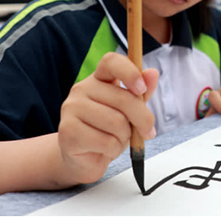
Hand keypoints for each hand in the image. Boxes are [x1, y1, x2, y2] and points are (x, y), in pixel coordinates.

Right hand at [57, 52, 158, 183]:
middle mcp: (81, 89)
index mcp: (99, 78)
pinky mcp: (67, 131)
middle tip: (148, 132)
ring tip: (117, 141)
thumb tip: (153, 73)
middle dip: (142, 119)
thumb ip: (142, 93)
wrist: (84, 159)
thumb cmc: (109, 131)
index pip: (111, 61)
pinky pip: (106, 142)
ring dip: (125, 137)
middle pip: (122, 98)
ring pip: (116, 123)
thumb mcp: (130, 111)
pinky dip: (114, 150)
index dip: (130, 72)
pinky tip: (106, 150)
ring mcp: (71, 108)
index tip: (142, 89)